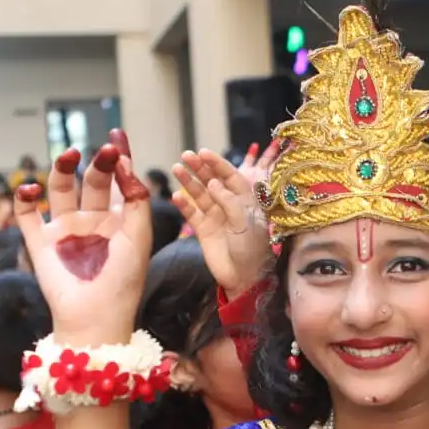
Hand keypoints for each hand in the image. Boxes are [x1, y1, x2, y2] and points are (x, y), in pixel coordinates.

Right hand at [14, 129, 151, 346]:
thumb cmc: (123, 282)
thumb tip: (127, 166)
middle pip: (90, 181)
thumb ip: (136, 201)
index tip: (116, 137)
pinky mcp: (39, 242)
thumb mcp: (139, 238)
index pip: (116, 181)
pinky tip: (32, 188)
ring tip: (69, 157)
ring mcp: (63, 230)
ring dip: (61, 171)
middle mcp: (90, 221)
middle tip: (102, 152)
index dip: (117, 159)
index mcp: (116, 220)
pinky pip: (27, 213)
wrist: (96, 318)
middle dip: (96, 165)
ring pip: (59, 190)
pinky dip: (24, 197)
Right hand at [170, 144, 278, 299]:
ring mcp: (215, 217)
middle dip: (200, 168)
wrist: (243, 277)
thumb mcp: (245, 222)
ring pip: (199, 194)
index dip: (218, 163)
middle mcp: (229, 205)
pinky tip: (176, 196)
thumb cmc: (251, 248)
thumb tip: (212, 182)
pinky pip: (191, 213)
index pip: (231, 176)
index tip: (204, 152)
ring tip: (176, 168)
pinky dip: (183, 205)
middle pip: (212, 181)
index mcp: (245, 201)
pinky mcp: (203, 230)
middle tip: (186, 155)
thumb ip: (229, 200)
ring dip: (188, 181)